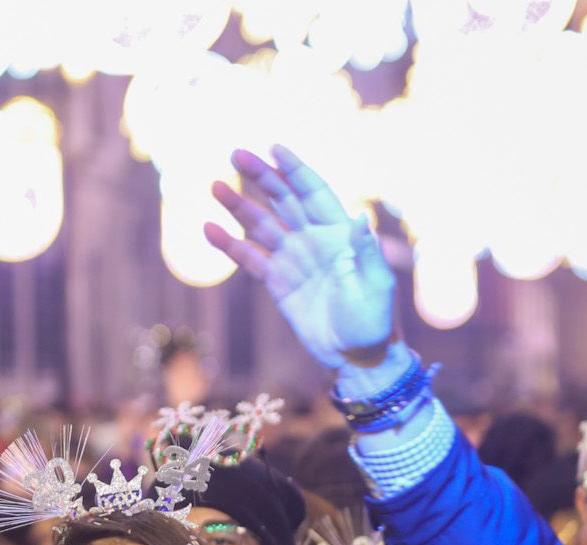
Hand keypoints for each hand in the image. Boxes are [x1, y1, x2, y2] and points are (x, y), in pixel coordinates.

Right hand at [204, 146, 396, 370]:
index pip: (313, 192)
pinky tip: (210, 229)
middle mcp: (314, 238)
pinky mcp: (278, 282)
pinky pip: (250, 257)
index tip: (274, 147)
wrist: (356, 355)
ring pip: (262, 224)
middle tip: (235, 154)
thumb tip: (361, 218)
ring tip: (215, 186)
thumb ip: (366, 252)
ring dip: (239, 205)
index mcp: (339, 232)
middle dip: (261, 176)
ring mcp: (294, 258)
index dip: (294, 169)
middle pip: (283, 199)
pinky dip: (230, 244)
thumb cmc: (373, 320)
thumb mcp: (376, 285)